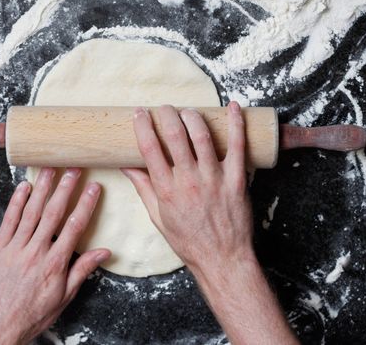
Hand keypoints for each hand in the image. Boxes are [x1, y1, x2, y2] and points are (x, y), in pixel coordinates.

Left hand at [0, 168, 110, 344]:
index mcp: (54, 264)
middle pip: (53, 213)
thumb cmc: (33, 313)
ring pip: (30, 212)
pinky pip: (8, 221)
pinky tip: (23, 187)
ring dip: (42, 189)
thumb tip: (104, 253)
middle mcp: (35, 251)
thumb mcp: (64, 296)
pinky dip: (16, 202)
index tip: (93, 188)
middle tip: (73, 169)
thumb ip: (83, 270)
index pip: (74, 227)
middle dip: (65, 188)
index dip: (86, 204)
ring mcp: (15, 248)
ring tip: (50, 169)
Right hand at [123, 103, 298, 343]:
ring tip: (187, 110)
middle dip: (167, 113)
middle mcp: (189, 180)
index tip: (139, 113)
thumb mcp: (158, 217)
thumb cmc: (189, 241)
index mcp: (167, 190)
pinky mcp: (236, 179)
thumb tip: (127, 167)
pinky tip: (233, 107)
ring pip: (202, 135)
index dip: (142, 125)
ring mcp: (214, 178)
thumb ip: (144, 188)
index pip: (150, 148)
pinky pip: (238, 145)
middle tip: (164, 108)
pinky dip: (236, 123)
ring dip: (192, 115)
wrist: (222, 258)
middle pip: (175, 134)